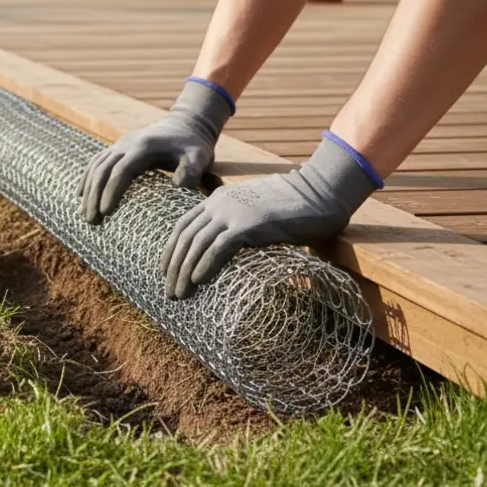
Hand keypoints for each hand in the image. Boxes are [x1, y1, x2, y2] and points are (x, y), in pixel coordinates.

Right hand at [79, 78, 233, 223]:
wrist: (187, 124)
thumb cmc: (194, 145)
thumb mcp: (200, 156)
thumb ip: (192, 170)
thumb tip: (178, 185)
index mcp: (144, 147)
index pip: (121, 170)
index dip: (111, 191)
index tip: (106, 212)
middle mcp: (127, 143)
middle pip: (103, 169)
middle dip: (94, 195)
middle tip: (92, 220)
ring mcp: (120, 144)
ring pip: (96, 166)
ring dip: (88, 190)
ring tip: (86, 214)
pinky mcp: (118, 147)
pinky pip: (97, 162)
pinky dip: (87, 178)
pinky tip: (80, 194)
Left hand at [160, 133, 382, 299]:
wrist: (321, 191)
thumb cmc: (294, 206)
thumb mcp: (255, 211)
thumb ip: (238, 226)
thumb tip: (227, 251)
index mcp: (218, 199)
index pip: (182, 227)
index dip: (170, 251)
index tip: (165, 273)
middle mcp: (220, 203)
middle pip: (185, 238)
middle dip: (173, 267)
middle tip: (169, 292)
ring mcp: (234, 212)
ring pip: (197, 245)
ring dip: (184, 273)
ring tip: (179, 294)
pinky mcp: (250, 224)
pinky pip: (220, 247)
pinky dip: (205, 265)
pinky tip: (199, 281)